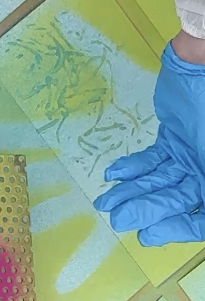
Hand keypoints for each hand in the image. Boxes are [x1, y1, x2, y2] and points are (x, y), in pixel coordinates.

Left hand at [97, 43, 204, 245]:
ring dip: (131, 192)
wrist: (204, 65)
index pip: (198, 221)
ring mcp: (189, 156)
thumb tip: (197, 222)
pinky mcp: (172, 140)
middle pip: (173, 202)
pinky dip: (132, 168)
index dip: (175, 230)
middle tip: (117, 218)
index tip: (147, 235)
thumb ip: (201, 192)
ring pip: (157, 182)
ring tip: (106, 202)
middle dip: (144, 211)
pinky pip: (151, 160)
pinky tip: (114, 176)